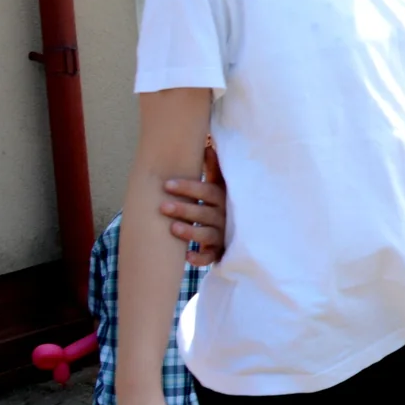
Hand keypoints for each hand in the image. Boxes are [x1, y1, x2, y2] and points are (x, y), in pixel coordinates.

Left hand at [159, 140, 227, 265]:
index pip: (207, 191)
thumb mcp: (222, 187)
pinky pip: (211, 258)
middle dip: (184, 209)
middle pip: (204, 213)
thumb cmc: (224, 206)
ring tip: (172, 228)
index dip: (188, 188)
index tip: (167, 184)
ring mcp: (223, 236)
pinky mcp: (220, 253)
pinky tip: (187, 257)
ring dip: (190, 232)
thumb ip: (214, 169)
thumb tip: (207, 145)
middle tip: (163, 206)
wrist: (241, 234)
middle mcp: (225, 217)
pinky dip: (200, 259)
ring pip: (207, 235)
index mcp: (223, 199)